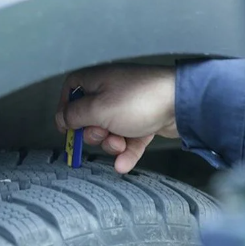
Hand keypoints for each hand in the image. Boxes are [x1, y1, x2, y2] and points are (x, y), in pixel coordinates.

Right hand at [55, 64, 177, 173]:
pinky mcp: (144, 120)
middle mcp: (111, 91)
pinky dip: (127, 152)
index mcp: (96, 81)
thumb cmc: (139, 100)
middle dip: (94, 134)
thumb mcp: (97, 109)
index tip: (67, 128)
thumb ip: (74, 115)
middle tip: (103, 134)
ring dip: (112, 144)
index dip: (66, 111)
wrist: (182, 103)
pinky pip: (129, 139)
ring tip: (122, 144)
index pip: (70, 93)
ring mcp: (128, 106)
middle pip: (89, 118)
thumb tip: (62, 119)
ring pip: (109, 132)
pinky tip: (123, 165)